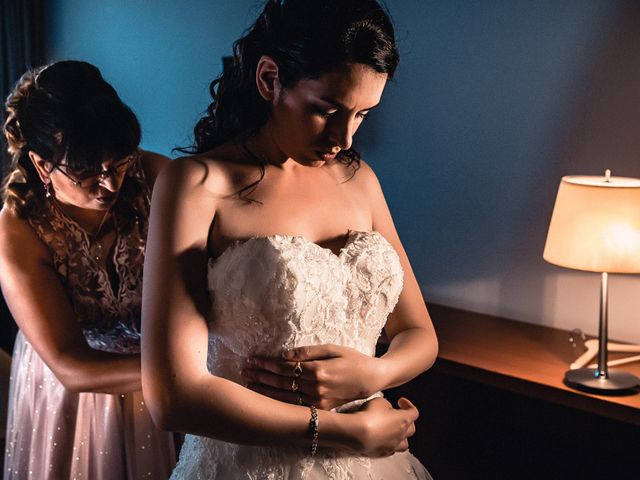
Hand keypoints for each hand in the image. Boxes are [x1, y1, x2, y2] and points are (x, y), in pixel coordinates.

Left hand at [242, 344, 383, 409]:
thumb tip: (285, 354)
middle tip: (245, 369)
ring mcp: (318, 400)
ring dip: (265, 389)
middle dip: (261, 375)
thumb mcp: (332, 348)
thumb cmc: (353, 359)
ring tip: (249, 383)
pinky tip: (267, 397)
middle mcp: (316, 387)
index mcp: (318, 369)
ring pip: (285, 396)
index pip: (285, 367)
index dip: (267, 363)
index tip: (252, 359)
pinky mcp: (321, 408)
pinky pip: (295, 406)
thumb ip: (307, 352)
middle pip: (281, 382)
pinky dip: (279, 402)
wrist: (372, 379)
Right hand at [351, 397, 417, 456]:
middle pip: (411, 429)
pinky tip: (383, 439)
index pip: (414, 412)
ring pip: (404, 444)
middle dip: (406, 421)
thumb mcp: (379, 402)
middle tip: (397, 415)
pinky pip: (391, 450)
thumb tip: (387, 409)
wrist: (357, 434)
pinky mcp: (382, 453)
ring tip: (393, 431)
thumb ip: (387, 405)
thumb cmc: (369, 416)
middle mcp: (401, 435)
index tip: (401, 401)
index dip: (408, 405)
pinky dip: (389, 444)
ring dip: (401, 436)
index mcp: (403, 420)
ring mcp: (392, 446)